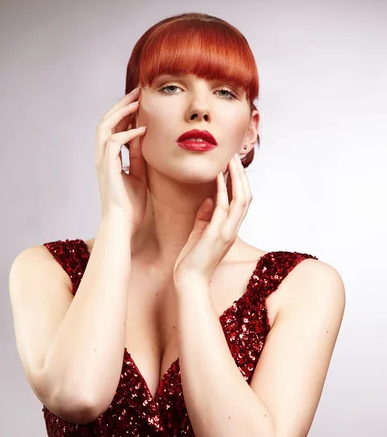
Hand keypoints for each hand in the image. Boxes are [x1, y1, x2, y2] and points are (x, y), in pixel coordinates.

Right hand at [95, 86, 147, 234]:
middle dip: (121, 105)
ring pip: (105, 127)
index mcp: (109, 159)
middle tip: (137, 92)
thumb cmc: (131, 205)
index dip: (124, 112)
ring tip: (136, 102)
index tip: (139, 101)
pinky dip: (128, 134)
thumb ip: (138, 156)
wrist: (123, 224)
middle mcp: (102, 157)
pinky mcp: (107, 168)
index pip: (113, 128)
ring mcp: (102, 162)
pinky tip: (142, 130)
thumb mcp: (139, 175)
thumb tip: (144, 137)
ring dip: (121, 112)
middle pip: (106, 121)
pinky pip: (114, 143)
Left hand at [173, 153, 252, 283]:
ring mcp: (227, 232)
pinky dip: (223, 189)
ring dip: (236, 177)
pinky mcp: (217, 235)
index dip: (240, 182)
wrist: (189, 281)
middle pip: (246, 196)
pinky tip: (218, 176)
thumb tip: (210, 198)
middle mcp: (233, 229)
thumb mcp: (199, 233)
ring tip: (230, 160)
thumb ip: (206, 216)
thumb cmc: (192, 260)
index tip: (233, 164)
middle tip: (235, 156)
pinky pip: (224, 207)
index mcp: (230, 229)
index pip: (241, 201)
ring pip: (241, 199)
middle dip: (242, 175)